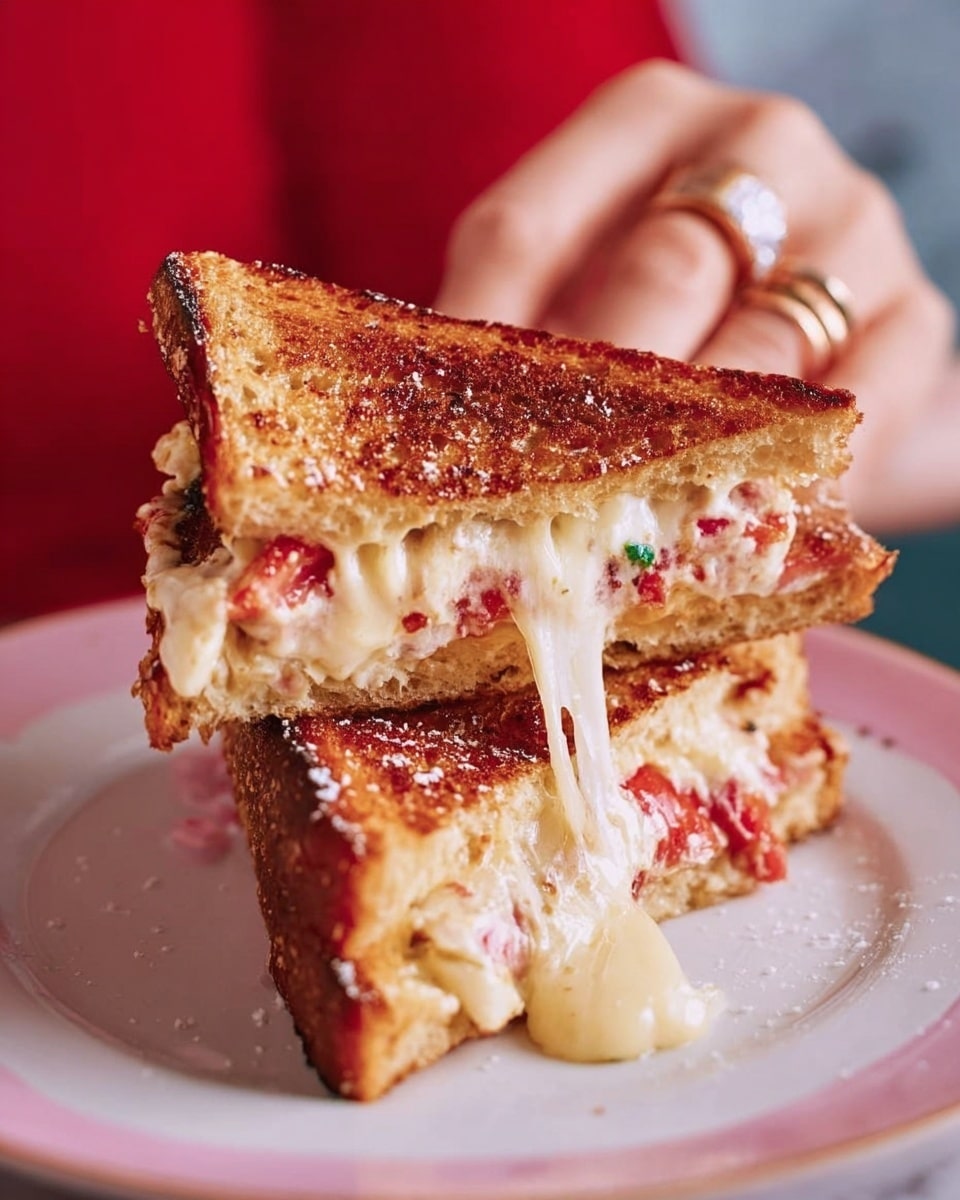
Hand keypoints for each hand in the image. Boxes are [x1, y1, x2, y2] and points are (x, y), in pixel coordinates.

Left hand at [435, 61, 957, 532]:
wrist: (834, 335)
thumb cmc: (682, 313)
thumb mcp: (587, 289)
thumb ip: (517, 334)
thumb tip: (407, 444)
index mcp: (646, 121)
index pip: (525, 230)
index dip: (475, 352)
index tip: (434, 453)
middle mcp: (759, 146)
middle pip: (654, 277)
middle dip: (592, 412)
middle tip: (534, 512)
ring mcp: (853, 222)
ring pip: (757, 354)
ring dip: (686, 461)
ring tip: (618, 542)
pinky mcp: (918, 317)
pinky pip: (854, 413)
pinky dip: (787, 483)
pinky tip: (734, 530)